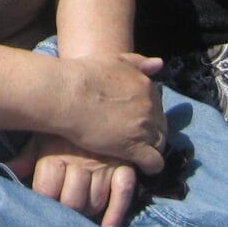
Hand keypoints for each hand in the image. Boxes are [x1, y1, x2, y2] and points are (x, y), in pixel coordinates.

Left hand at [10, 135, 138, 226]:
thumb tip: (6, 171)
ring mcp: (104, 165)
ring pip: (96, 201)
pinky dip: (116, 213)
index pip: (47, 191)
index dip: (44, 199)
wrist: (94, 99)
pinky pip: (123, 193)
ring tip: (82, 210)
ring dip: (88, 210)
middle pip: (72, 201)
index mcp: (55, 155)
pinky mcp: (125, 166)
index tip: (45, 199)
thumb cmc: (62, 126)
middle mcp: (80, 162)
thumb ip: (25, 159)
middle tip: (64, 205)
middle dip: (66, 207)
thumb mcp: (40, 138)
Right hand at [55, 54, 164, 174]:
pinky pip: (154, 162)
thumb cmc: (84, 75)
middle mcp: (150, 107)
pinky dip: (149, 166)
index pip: (157, 108)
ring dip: (149, 149)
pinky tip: (137, 166)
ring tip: (132, 151)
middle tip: (131, 137)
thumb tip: (160, 64)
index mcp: (146, 86)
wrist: (67, 94)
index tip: (132, 121)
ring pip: (159, 144)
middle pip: (160, 127)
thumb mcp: (114, 60)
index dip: (146, 117)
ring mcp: (144, 128)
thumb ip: (138, 62)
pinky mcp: (135, 148)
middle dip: (149, 133)